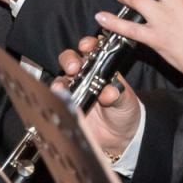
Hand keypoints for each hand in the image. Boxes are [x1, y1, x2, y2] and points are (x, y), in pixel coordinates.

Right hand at [57, 35, 140, 158]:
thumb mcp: (126, 101)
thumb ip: (118, 95)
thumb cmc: (124, 112)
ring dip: (60, 82)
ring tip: (62, 88)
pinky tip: (58, 101)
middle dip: (69, 60)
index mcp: (100, 68)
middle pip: (70, 60)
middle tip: (73, 68)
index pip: (91, 50)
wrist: (120, 137)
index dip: (87, 45)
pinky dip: (56, 99)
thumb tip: (109, 92)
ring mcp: (73, 90)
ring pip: (60, 79)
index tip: (86, 46)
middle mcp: (83, 76)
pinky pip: (57, 100)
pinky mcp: (66, 105)